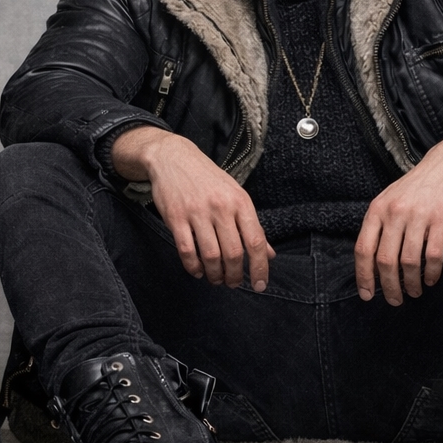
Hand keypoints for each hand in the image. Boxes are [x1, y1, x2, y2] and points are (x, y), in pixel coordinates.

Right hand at [112, 126, 273, 290]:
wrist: (173, 157)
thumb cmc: (207, 179)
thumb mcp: (235, 196)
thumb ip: (251, 225)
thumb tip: (269, 254)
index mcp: (240, 202)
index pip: (256, 241)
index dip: (260, 268)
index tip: (260, 285)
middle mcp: (221, 207)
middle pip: (233, 253)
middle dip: (235, 275)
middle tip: (233, 283)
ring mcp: (197, 212)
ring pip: (211, 255)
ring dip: (215, 275)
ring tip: (216, 279)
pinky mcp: (176, 218)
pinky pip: (186, 250)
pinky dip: (193, 266)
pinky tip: (198, 270)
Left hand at [356, 122, 442, 304]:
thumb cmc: (418, 186)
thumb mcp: (390, 199)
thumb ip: (380, 226)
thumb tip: (371, 263)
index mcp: (377, 210)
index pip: (363, 249)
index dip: (363, 276)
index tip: (366, 294)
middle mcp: (394, 213)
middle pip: (384, 260)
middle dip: (388, 286)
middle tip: (394, 300)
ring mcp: (418, 216)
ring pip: (409, 261)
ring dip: (411, 283)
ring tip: (414, 292)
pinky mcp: (442, 220)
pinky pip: (433, 255)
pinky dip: (431, 272)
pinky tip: (431, 279)